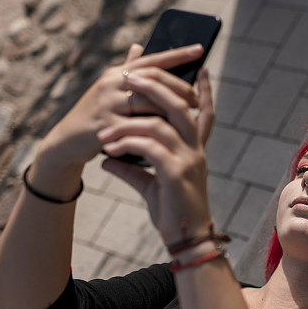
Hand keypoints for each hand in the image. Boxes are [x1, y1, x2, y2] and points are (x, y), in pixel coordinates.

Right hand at [39, 43, 204, 168]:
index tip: (200, 48)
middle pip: (153, 78)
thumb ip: (127, 69)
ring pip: (148, 100)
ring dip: (171, 107)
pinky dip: (156, 127)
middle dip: (179, 87)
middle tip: (197, 98)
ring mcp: (108, 104)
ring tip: (189, 114)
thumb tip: (139, 46)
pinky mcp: (106, 125)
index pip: (152, 59)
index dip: (177, 54)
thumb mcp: (110, 89)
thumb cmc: (97, 114)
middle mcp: (111, 84)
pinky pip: (138, 125)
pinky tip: (171, 131)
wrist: (67, 141)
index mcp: (117, 73)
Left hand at [96, 66, 215, 246]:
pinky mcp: (177, 173)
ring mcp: (189, 160)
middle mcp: (195, 149)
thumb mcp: (150, 184)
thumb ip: (131, 167)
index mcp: (194, 148)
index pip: (204, 111)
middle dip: (155, 86)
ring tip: (103, 129)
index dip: (203, 90)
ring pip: (159, 125)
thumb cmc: (171, 211)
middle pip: (179, 105)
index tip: (201, 68)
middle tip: (130, 76)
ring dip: (127, 122)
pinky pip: (149, 149)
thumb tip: (107, 157)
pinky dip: (127, 145)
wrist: (186, 240)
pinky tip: (109, 150)